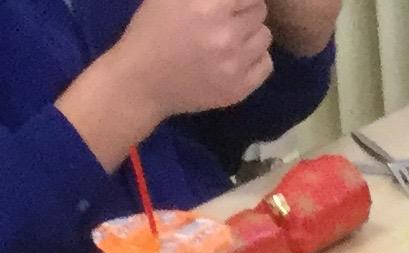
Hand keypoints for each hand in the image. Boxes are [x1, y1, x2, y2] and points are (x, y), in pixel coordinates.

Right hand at [110, 0, 279, 120]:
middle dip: (244, 11)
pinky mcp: (239, 89)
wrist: (141, 82)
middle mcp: (227, 35)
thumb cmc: (152, 30)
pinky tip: (234, 58)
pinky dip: (254, 58)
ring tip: (229, 39)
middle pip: (260, 11)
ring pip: (265, 36)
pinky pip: (266, 64)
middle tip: (225, 19)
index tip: (230, 4)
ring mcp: (235, 65)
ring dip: (250, 34)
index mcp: (209, 7)